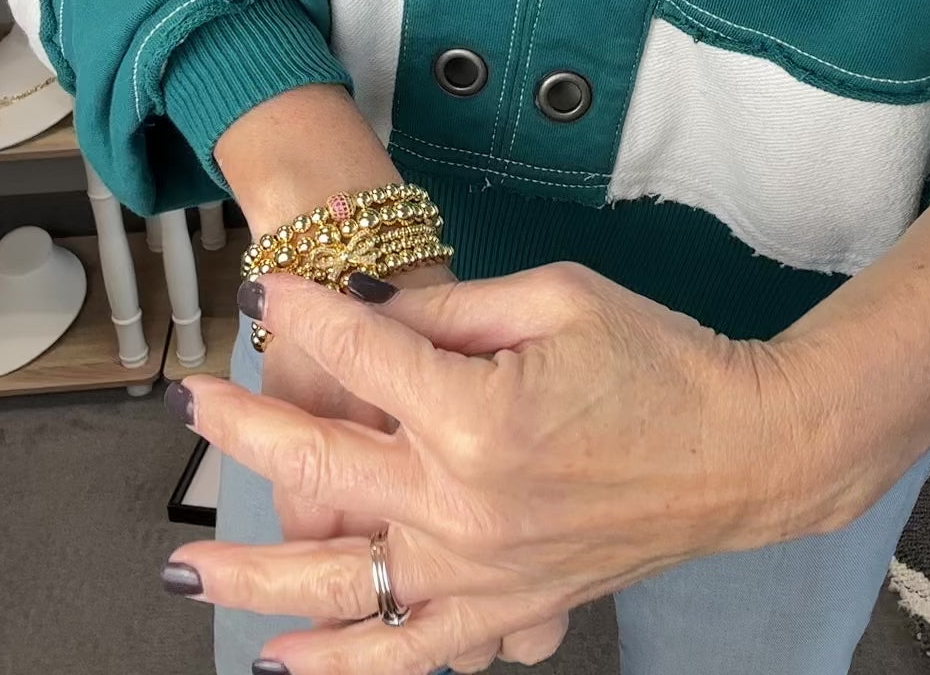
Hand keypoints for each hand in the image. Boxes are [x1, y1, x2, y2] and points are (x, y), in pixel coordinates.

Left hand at [165, 263, 829, 674]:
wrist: (745, 449)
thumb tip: (366, 310)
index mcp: (475, 412)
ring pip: (338, 586)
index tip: (265, 293)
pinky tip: (287, 664)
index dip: (302, 312)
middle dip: (240, 429)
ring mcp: (481, 571)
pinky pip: (409, 654)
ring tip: (185, 565)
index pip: (355, 350)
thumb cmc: (658, 355)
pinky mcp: (510, 608)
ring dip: (253, 576)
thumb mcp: (556, 295)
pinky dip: (344, 666)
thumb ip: (449, 304)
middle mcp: (463, 503)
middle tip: (189, 403)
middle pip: (318, 465)